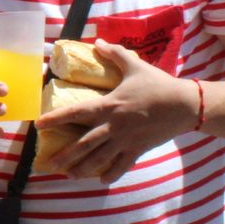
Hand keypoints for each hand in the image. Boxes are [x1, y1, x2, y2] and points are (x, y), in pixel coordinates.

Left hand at [34, 41, 194, 181]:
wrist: (186, 104)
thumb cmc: (158, 85)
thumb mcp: (135, 66)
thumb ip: (115, 54)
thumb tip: (98, 42)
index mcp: (109, 105)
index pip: (76, 112)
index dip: (55, 118)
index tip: (38, 125)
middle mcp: (114, 125)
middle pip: (85, 143)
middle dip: (66, 154)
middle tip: (49, 163)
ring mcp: (126, 140)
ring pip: (101, 158)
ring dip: (84, 168)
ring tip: (70, 177)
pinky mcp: (139, 148)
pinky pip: (123, 164)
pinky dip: (112, 173)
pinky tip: (101, 181)